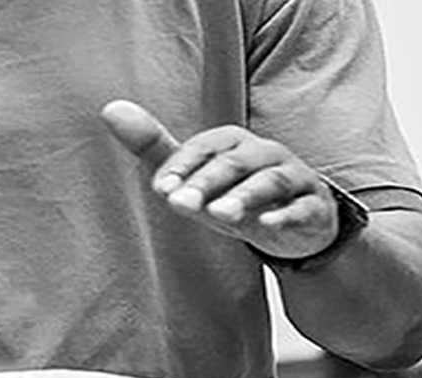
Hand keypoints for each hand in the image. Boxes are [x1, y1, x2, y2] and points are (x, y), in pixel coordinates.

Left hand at [101, 100, 338, 259]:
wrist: (293, 225)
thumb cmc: (232, 195)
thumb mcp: (192, 176)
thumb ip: (154, 147)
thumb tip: (109, 108)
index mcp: (233, 143)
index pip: (205, 147)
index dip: (182, 166)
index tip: (160, 188)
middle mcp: (264, 153)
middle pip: (235, 163)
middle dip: (206, 183)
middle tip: (180, 204)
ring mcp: (293, 178)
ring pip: (270, 181)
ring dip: (244, 197)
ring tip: (218, 215)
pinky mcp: (312, 207)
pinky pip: (302, 208)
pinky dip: (285, 215)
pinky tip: (267, 226)